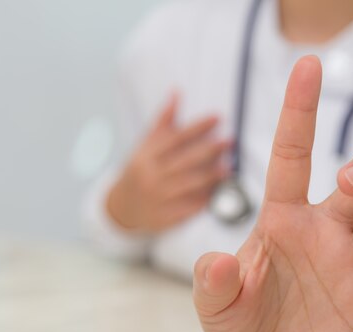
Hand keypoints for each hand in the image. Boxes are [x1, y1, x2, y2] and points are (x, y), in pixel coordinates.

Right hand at [107, 94, 230, 232]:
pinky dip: (205, 200)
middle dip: (210, 150)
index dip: (198, 127)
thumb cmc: (140, 170)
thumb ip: (163, 122)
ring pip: (190, 185)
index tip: (218, 117)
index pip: (175, 137)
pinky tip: (219, 192)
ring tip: (229, 168)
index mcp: (146, 156)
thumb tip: (177, 93)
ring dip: (212, 176)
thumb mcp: (145, 145)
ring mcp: (158, 198)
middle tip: (230, 142)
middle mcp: (151, 176)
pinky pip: (189, 208)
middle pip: (185, 161)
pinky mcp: (165, 218)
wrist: (122, 207)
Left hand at [193, 56, 352, 331]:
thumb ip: (210, 284)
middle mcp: (324, 230)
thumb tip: (215, 264)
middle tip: (350, 183)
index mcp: (282, 218)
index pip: (293, 154)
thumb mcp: (213, 305)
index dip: (299, 110)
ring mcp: (352, 262)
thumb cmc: (238, 320)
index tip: (307, 65)